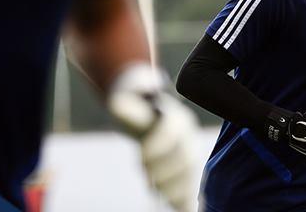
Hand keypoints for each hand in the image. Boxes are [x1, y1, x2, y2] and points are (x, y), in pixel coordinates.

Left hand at [108, 65, 197, 211]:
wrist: (150, 118)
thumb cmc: (136, 112)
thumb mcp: (127, 105)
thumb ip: (123, 106)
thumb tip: (115, 104)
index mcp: (176, 117)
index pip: (172, 131)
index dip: (158, 145)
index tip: (141, 156)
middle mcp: (188, 137)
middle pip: (184, 157)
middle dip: (166, 171)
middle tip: (148, 178)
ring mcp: (190, 155)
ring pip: (189, 175)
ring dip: (174, 188)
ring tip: (157, 193)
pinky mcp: (186, 172)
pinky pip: (190, 188)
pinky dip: (186, 201)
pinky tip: (180, 209)